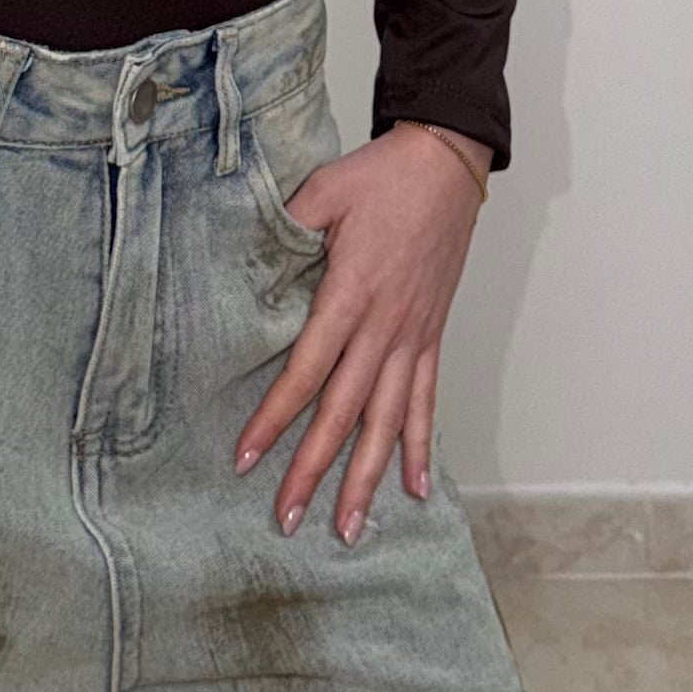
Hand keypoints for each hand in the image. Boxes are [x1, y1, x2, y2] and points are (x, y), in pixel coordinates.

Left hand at [231, 119, 487, 544]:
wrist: (446, 163)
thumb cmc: (383, 175)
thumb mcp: (323, 191)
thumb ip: (285, 228)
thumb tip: (247, 260)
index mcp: (351, 293)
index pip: (306, 371)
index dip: (275, 417)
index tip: (247, 457)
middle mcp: (384, 326)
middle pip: (344, 412)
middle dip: (313, 469)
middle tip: (286, 518)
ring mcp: (413, 335)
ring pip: (387, 420)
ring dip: (366, 477)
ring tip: (348, 528)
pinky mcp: (431, 334)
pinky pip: (426, 400)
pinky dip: (421, 445)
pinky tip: (416, 487)